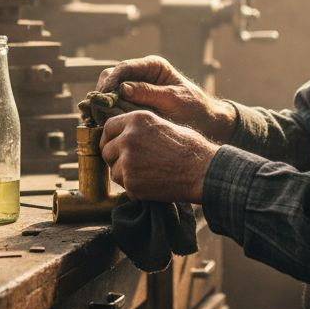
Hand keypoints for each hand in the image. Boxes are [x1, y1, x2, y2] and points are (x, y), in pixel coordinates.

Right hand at [96, 56, 235, 142]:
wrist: (207, 123)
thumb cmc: (195, 109)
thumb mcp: (174, 100)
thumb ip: (150, 93)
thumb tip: (123, 89)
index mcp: (153, 66)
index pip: (124, 68)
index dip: (110, 81)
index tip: (102, 96)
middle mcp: (142, 74)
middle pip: (112, 76)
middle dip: (103, 92)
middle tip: (97, 109)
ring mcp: (136, 89)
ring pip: (110, 91)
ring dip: (103, 103)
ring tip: (99, 118)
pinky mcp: (134, 103)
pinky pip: (115, 104)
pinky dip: (108, 112)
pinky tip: (105, 123)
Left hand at [100, 110, 218, 203]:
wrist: (202, 170)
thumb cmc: (189, 148)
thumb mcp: (162, 124)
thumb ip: (139, 129)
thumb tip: (122, 135)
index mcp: (136, 120)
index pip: (108, 128)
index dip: (109, 138)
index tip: (112, 146)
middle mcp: (127, 138)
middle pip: (106, 151)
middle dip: (115, 159)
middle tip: (132, 165)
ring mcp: (127, 161)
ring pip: (114, 171)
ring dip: (125, 175)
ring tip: (148, 174)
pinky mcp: (131, 182)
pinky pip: (125, 187)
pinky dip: (136, 188)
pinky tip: (153, 183)